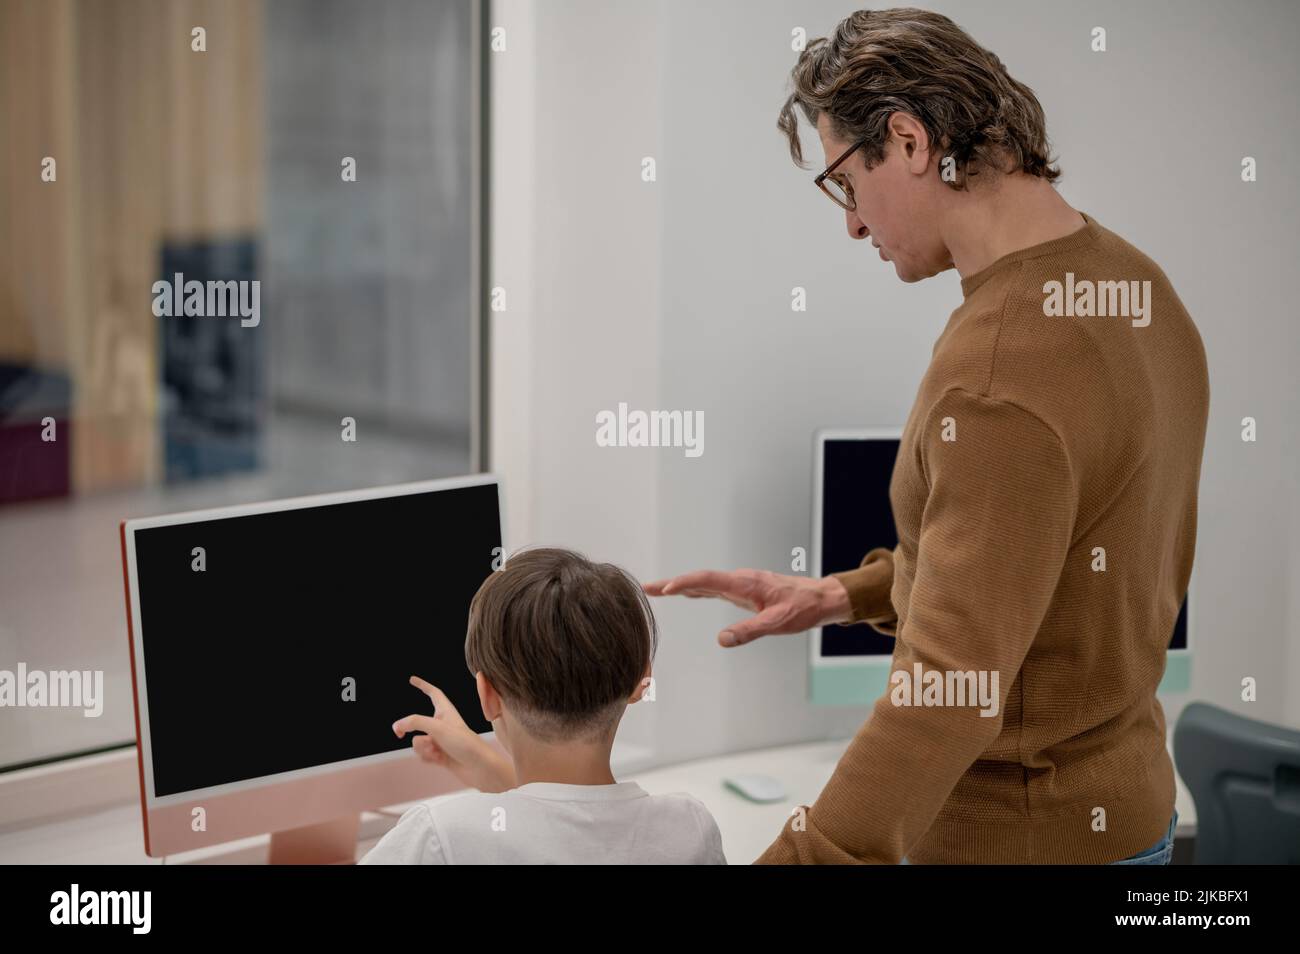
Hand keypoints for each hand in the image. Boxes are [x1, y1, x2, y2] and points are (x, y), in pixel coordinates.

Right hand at [392, 676, 516, 792]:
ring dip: (422, 747)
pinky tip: (438, 760)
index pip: (433, 693)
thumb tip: (398, 725)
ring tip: (435, 751)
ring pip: (418, 740)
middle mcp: (443, 724)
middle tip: (398, 733)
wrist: (480, 768)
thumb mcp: (438, 728)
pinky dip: (427, 757)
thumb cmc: (466, 744)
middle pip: (417, 722)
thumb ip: (415, 723)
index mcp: (446, 711)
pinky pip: (423, 754)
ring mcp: (441, 740)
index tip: (412, 679)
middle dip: (409, 729)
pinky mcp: (441, 755)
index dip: (423, 685)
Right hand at [643, 569, 852, 646]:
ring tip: (658, 590)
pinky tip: (688, 593)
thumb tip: (721, 640)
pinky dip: (696, 589)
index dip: (684, 583)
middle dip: (672, 583)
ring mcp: (741, 584)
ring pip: (705, 582)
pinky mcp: (745, 590)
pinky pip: (714, 587)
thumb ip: (749, 630)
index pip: (707, 580)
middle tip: (647, 588)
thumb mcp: (777, 623)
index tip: (664, 589)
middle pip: (700, 579)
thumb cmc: (803, 609)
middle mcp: (740, 580)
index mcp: (744, 583)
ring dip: (681, 586)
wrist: (822, 598)